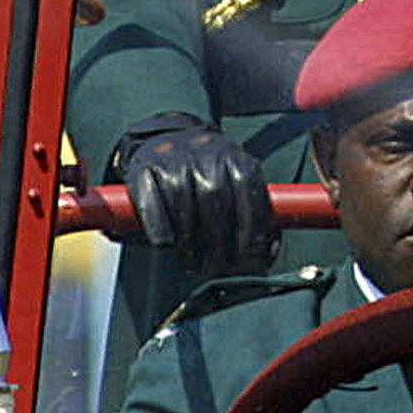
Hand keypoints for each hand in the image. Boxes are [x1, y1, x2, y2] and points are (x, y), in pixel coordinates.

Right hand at [109, 113, 276, 279]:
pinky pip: (152, 199)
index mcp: (238, 159)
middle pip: (216, 199)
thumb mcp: (234, 188)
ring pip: (184, 200)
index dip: (249, 232)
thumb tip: (268, 253)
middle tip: (215, 267)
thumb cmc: (205, 181)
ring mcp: (175, 158)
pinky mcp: (144, 167)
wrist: (165, 145)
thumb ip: (252, 217)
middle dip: (218, 241)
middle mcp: (208, 153)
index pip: (249, 195)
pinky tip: (166, 244)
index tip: (246, 260)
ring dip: (189, 239)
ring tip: (192, 263)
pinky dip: (159, 224)